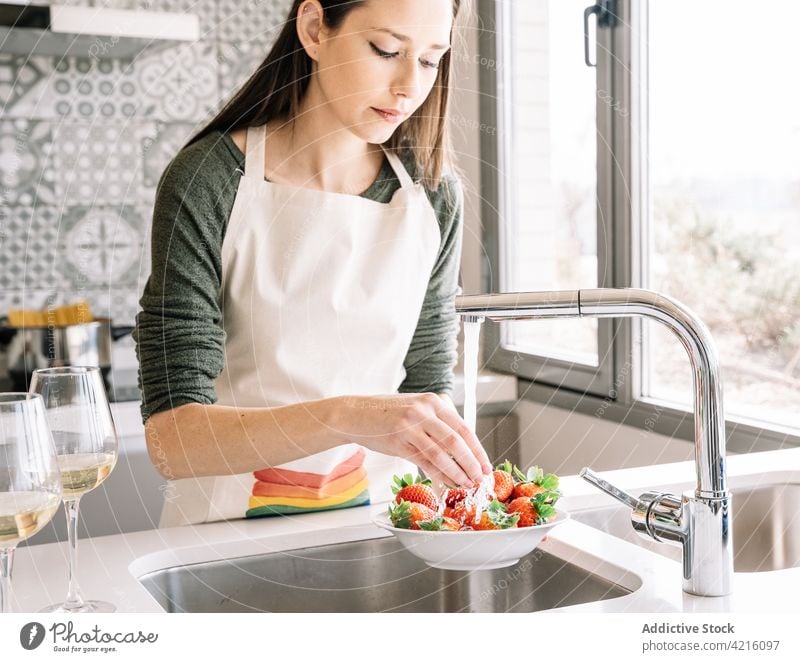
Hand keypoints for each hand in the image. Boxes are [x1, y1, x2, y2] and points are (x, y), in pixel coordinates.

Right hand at [330, 393, 491, 487]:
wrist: (354, 413)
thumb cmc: (387, 414)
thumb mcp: (415, 408)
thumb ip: (437, 422)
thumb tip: (462, 448)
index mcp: (432, 401)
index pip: (463, 427)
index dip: (477, 448)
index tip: (485, 465)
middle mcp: (423, 410)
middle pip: (456, 440)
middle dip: (472, 462)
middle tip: (480, 477)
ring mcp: (410, 425)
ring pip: (441, 452)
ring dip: (457, 471)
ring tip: (467, 484)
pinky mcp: (397, 440)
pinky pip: (424, 461)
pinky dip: (439, 474)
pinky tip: (447, 483)